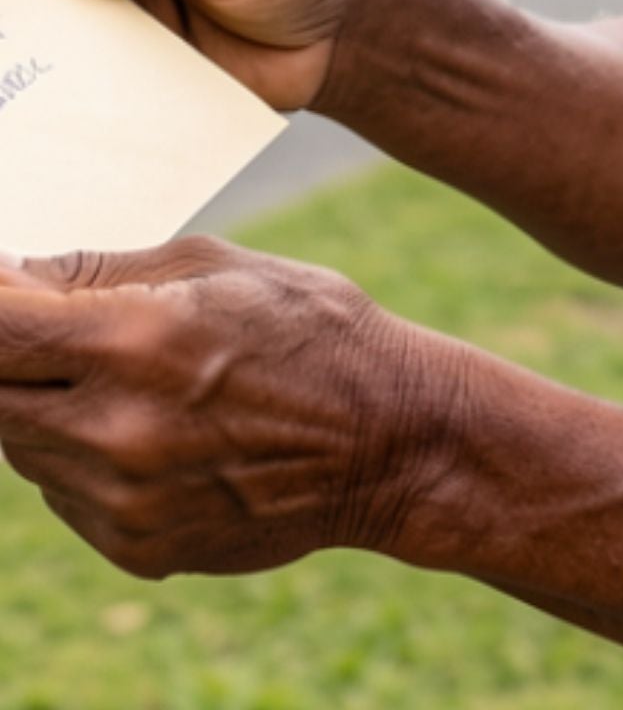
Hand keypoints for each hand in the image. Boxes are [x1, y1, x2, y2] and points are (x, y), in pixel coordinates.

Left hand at [0, 239, 460, 580]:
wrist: (393, 440)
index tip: (2, 292)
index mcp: (139, 341)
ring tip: (144, 380)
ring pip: (24, 445)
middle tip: (73, 334)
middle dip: (16, 356)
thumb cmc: (315, 331)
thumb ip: (101, 272)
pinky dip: (89, 457)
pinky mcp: (132, 546)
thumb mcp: (221, 267)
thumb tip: (8, 276)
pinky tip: (166, 431)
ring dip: (53, 405)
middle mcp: (116, 430)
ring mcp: (120, 499)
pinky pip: (66, 493)